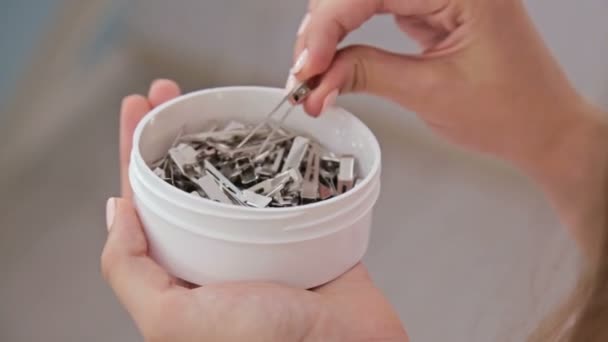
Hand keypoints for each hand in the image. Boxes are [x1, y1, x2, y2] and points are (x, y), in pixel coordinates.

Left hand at [102, 79, 407, 341]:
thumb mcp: (175, 320)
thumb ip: (131, 272)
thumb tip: (115, 213)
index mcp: (182, 274)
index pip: (145, 203)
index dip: (134, 153)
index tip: (134, 109)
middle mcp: (218, 253)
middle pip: (187, 179)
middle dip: (172, 132)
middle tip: (169, 91)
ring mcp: (262, 239)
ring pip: (234, 175)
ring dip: (221, 135)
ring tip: (214, 97)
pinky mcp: (304, 230)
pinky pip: (285, 184)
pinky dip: (275, 155)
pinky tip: (268, 129)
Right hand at [292, 0, 588, 165]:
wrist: (541, 128)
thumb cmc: (512, 112)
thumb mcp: (431, 93)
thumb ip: (368, 74)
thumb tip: (318, 76)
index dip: (328, 26)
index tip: (306, 67)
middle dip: (323, 30)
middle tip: (304, 75)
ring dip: (330, 34)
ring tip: (315, 75)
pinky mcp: (430, 9)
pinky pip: (374, 11)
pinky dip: (348, 37)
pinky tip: (334, 62)